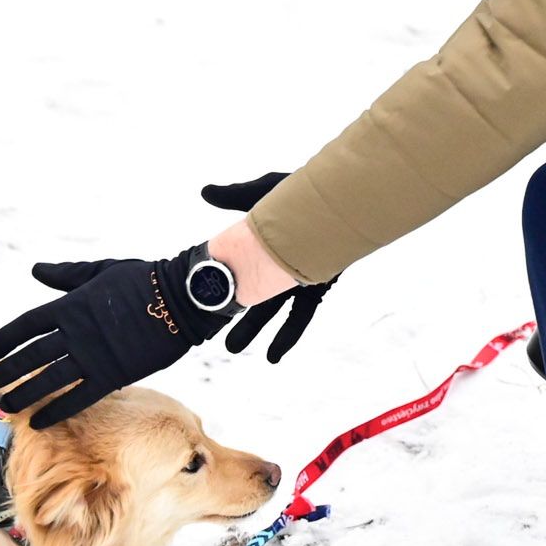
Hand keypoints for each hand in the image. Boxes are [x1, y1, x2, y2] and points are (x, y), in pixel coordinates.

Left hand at [0, 248, 227, 428]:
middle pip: (29, 357)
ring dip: (23, 394)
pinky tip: (39, 421)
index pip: (24, 326)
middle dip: (5, 371)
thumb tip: (36, 269)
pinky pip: (78, 397)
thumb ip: (65, 275)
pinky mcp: (112, 375)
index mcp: (68, 306)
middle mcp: (74, 333)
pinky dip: (57, 410)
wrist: (179, 299)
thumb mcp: (98, 271)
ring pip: (48, 380)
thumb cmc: (141, 279)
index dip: (3, 340)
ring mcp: (91, 356)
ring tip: (4, 405)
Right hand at [201, 173, 336, 363]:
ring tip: (233, 348)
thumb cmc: (307, 190)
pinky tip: (273, 356)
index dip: (220, 285)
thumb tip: (205, 193)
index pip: (238, 271)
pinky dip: (288, 335)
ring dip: (252, 329)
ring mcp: (296, 275)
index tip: (201, 299)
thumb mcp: (263, 192)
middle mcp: (278, 265)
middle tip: (210, 333)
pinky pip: (301, 314)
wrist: (344, 192)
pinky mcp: (316, 282)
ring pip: (270, 309)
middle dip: (231, 314)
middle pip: (250, 295)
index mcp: (263, 247)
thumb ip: (234, 197)